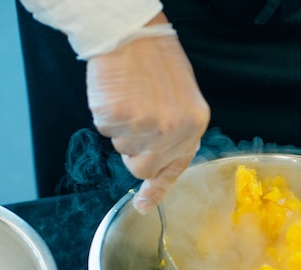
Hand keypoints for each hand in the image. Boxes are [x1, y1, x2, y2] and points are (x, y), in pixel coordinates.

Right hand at [86, 13, 209, 213]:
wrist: (133, 33)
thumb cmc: (157, 61)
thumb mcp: (182, 98)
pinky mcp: (119, 118)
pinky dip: (106, 115)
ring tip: (129, 99)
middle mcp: (174, 132)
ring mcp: (146, 127)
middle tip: (135, 120)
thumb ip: (175, 132)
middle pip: (142, 167)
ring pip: (122, 149)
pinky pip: (106, 130)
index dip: (157, 188)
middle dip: (134, 151)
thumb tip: (157, 165)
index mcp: (194, 126)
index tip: (143, 205)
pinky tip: (117, 94)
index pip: (175, 168)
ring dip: (121, 130)